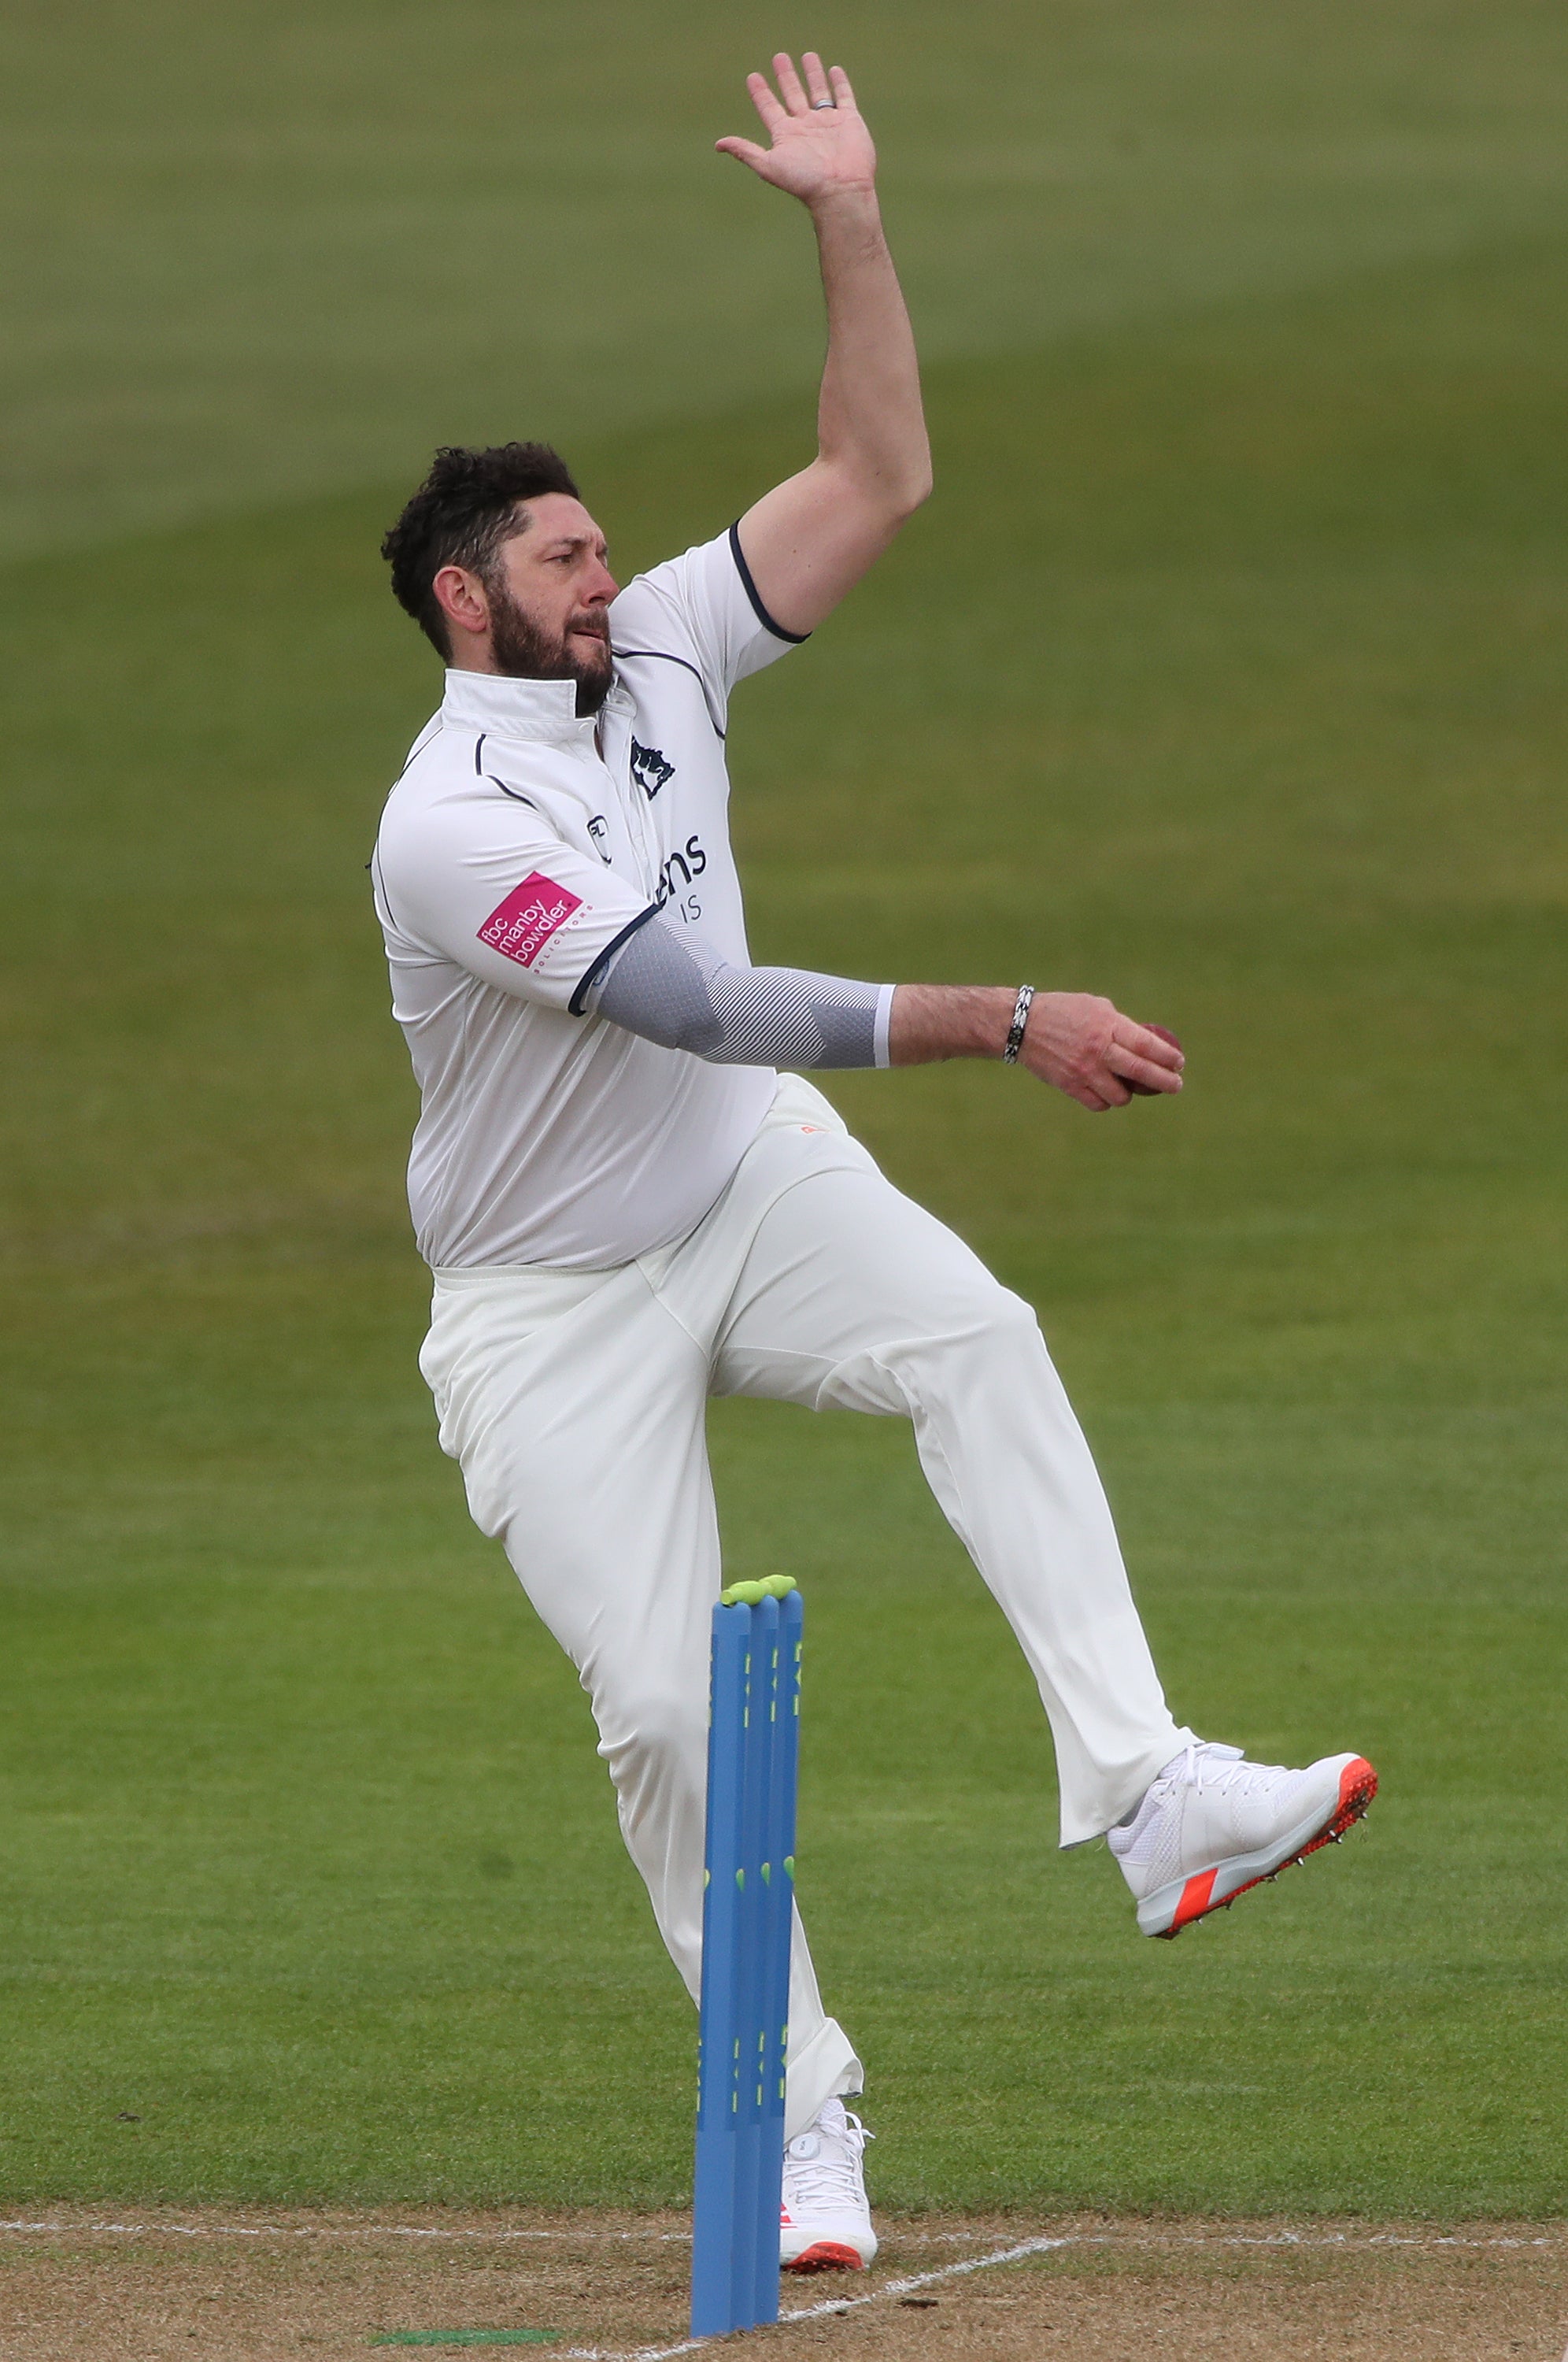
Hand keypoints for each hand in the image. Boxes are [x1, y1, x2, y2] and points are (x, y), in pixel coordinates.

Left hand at [716, 53, 876, 204]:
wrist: (839, 189)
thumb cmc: (803, 180)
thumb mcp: (768, 165)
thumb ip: (745, 151)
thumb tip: (717, 144)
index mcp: (786, 135)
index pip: (769, 108)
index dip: (761, 93)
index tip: (753, 77)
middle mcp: (806, 127)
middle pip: (793, 95)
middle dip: (785, 77)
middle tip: (779, 57)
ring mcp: (828, 123)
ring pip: (818, 92)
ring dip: (812, 74)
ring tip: (806, 55)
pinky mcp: (850, 121)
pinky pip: (844, 97)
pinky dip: (840, 84)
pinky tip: (834, 70)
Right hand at [1020, 993, 1184, 1110]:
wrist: (1021, 1026)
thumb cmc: (1063, 1012)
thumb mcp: (1094, 1007)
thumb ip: (1119, 1024)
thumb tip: (1145, 1043)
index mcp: (1106, 1025)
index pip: (1146, 1044)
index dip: (1167, 1056)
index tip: (1179, 1062)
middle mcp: (1097, 1049)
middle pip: (1140, 1071)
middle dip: (1164, 1081)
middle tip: (1177, 1085)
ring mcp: (1083, 1070)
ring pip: (1120, 1095)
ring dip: (1131, 1094)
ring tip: (1131, 1088)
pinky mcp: (1069, 1085)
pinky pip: (1098, 1103)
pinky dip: (1107, 1101)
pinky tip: (1107, 1093)